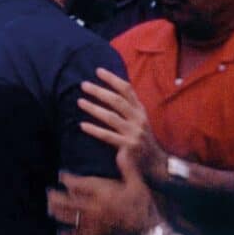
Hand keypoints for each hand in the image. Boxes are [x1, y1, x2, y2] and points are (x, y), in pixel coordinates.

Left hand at [48, 147, 161, 234]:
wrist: (149, 230)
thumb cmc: (143, 205)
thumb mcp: (138, 184)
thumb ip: (128, 167)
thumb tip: (123, 150)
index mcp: (102, 193)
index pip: (79, 184)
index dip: (67, 179)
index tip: (60, 174)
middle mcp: (93, 207)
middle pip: (68, 202)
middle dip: (56, 197)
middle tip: (48, 192)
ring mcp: (93, 222)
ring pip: (69, 217)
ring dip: (57, 212)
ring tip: (49, 209)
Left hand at [77, 67, 168, 183]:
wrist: (154, 164)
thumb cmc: (140, 140)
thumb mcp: (137, 121)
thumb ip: (127, 108)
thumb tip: (107, 92)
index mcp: (140, 110)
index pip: (127, 90)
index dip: (113, 79)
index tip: (98, 71)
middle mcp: (139, 119)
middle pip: (117, 101)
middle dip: (99, 91)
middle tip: (83, 85)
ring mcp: (134, 132)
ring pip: (111, 117)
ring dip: (93, 108)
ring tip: (79, 102)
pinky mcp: (128, 146)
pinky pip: (107, 136)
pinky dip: (94, 130)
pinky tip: (82, 125)